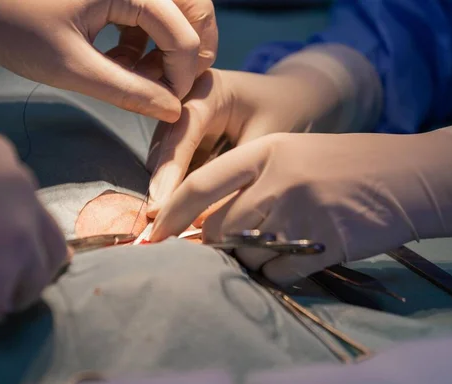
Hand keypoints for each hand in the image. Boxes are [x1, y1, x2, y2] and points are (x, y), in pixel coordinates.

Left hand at [0, 0, 216, 121]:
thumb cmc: (13, 28)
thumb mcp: (71, 67)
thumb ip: (128, 91)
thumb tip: (173, 111)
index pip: (182, 30)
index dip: (182, 74)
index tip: (170, 105)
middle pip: (193, 6)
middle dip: (189, 51)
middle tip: (172, 85)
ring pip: (175, 8)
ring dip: (168, 45)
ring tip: (139, 76)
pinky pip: (150, 10)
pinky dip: (146, 38)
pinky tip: (123, 62)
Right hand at [146, 67, 341, 215]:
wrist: (294, 100)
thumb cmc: (286, 113)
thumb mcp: (267, 140)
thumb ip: (237, 172)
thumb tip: (208, 214)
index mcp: (208, 90)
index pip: (181, 132)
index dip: (168, 171)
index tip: (160, 206)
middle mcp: (187, 100)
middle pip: (164, 146)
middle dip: (160, 185)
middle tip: (157, 224)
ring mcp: (182, 120)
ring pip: (163, 159)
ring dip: (165, 190)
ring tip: (164, 225)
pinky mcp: (185, 139)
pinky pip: (175, 167)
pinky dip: (176, 190)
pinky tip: (176, 216)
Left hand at [150, 131, 451, 284]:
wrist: (409, 177)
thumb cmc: (345, 163)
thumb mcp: (293, 155)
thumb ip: (248, 181)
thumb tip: (201, 222)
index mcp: (267, 151)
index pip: (202, 184)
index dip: (171, 213)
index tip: (152, 235)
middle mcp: (280, 182)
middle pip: (218, 228)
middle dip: (215, 242)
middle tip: (236, 238)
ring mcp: (303, 215)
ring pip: (245, 255)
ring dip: (252, 256)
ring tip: (284, 238)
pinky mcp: (324, 247)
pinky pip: (277, 273)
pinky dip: (279, 271)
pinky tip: (303, 252)